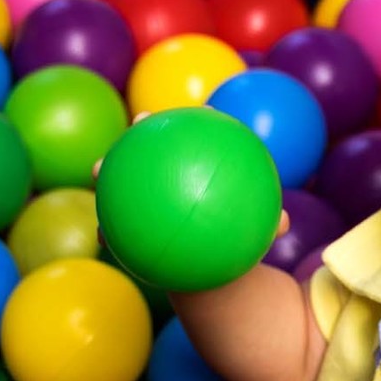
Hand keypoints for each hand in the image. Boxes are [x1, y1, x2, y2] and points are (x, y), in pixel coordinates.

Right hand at [92, 110, 289, 236]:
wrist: (212, 266)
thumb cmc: (232, 238)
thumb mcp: (252, 231)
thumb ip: (267, 224)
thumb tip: (283, 222)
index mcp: (197, 171)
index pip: (194, 139)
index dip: (193, 122)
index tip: (191, 113)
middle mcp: (170, 179)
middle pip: (150, 151)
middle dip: (139, 134)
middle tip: (138, 123)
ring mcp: (149, 201)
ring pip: (124, 184)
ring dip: (107, 174)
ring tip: (97, 170)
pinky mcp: (135, 228)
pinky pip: (119, 227)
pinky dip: (110, 231)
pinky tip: (102, 236)